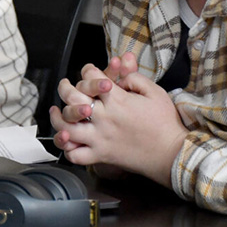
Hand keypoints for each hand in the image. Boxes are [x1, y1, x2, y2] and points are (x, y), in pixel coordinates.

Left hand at [50, 56, 187, 187]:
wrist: (171, 153)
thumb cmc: (165, 123)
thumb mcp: (154, 92)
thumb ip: (135, 78)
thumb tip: (120, 74)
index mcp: (117, 99)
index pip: (91, 77)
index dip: (88, 70)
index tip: (89, 70)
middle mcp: (104, 118)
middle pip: (72, 98)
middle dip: (66, 88)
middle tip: (65, 85)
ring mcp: (100, 138)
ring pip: (67, 127)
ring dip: (57, 118)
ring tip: (55, 111)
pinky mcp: (101, 156)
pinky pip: (76, 155)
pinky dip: (68, 149)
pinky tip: (66, 139)